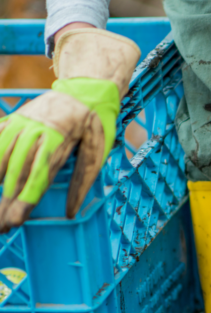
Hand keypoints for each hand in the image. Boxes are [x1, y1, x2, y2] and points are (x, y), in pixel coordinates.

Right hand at [0, 29, 139, 230]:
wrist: (87, 86)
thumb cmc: (96, 123)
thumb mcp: (99, 150)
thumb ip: (83, 180)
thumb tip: (70, 213)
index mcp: (60, 137)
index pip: (39, 175)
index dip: (25, 200)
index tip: (16, 222)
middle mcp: (36, 129)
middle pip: (16, 171)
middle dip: (7, 201)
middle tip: (2, 226)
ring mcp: (22, 122)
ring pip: (2, 156)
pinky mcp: (16, 118)